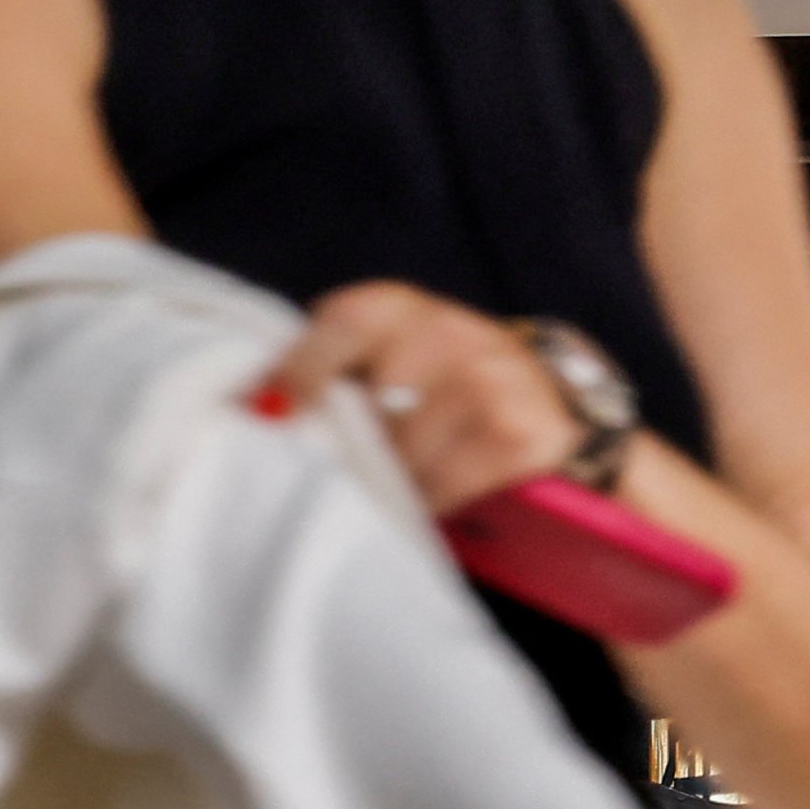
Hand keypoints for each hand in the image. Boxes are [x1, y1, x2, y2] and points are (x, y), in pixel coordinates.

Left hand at [250, 280, 590, 512]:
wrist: (549, 405)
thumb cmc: (436, 396)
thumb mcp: (384, 365)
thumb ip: (329, 380)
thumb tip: (260, 416)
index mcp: (400, 308)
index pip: (347, 321)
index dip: (305, 367)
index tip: (274, 415)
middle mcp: (452, 332)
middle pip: (375, 401)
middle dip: (354, 447)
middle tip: (347, 473)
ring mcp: (494, 380)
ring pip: (408, 449)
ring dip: (392, 480)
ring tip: (396, 485)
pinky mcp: (526, 432)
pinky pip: (450, 481)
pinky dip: (432, 499)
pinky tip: (434, 498)